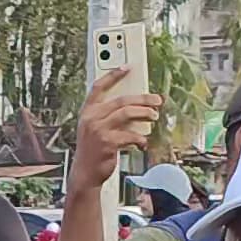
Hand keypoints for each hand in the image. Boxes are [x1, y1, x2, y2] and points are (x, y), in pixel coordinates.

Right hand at [67, 65, 160, 196]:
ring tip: (154, 116)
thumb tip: (134, 107)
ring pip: (127, 113)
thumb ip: (108, 116)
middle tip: (156, 100)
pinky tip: (142, 142)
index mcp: (87, 111)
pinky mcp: (107, 143)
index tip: (127, 68)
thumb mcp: (93, 129)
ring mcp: (98, 130)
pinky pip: (131, 135)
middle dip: (142, 98)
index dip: (112, 75)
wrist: (85, 173)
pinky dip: (140, 138)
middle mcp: (91, 118)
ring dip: (145, 114)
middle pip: (121, 100)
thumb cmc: (92, 150)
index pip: (98, 87)